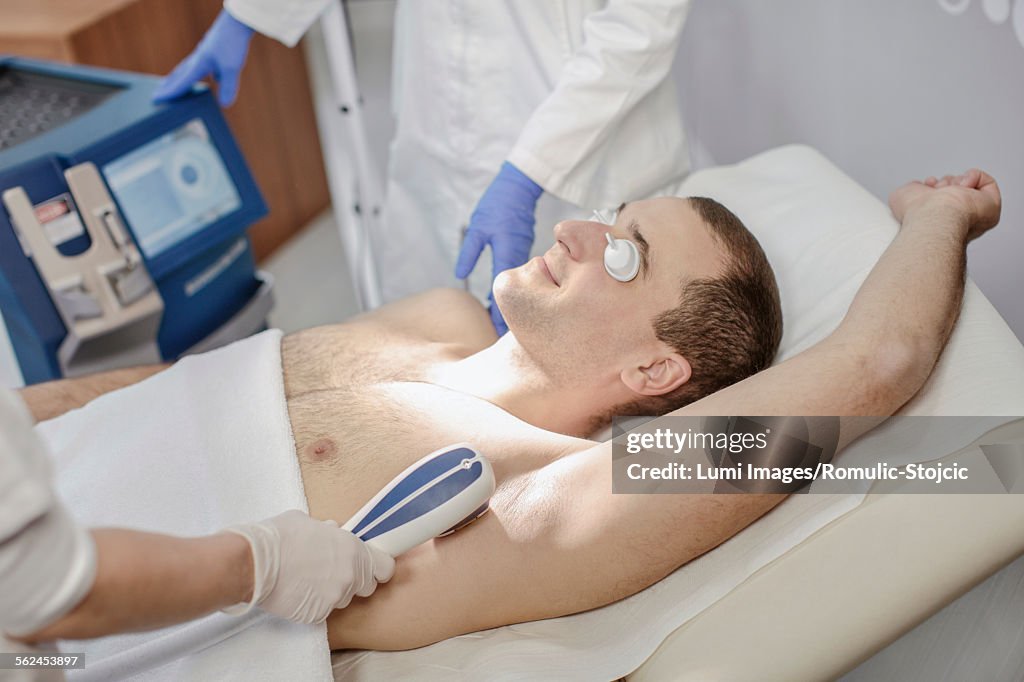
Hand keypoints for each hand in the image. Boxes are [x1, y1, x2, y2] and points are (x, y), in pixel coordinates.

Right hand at [152, 10, 253, 106]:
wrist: (237, 20)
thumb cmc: (232, 42)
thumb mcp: (232, 68)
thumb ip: (228, 87)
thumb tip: (225, 104)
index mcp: (199, 63)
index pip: (182, 82)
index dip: (170, 93)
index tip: (156, 99)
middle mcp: (198, 57)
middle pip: (179, 73)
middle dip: (169, 84)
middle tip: (158, 92)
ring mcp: (205, 51)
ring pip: (188, 67)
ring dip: (180, 76)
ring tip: (175, 82)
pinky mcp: (214, 48)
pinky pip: (202, 63)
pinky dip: (199, 70)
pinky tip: (214, 75)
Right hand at [224, 510, 394, 623]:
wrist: (254, 564)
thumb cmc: (279, 538)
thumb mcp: (308, 523)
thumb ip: (328, 531)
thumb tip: (332, 532)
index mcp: (353, 550)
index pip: (385, 568)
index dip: (377, 568)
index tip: (369, 567)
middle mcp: (350, 576)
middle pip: (365, 587)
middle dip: (353, 581)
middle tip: (331, 572)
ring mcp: (335, 597)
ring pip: (342, 600)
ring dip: (332, 592)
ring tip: (308, 580)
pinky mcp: (317, 615)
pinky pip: (322, 611)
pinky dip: (313, 605)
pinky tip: (298, 592)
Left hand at [455, 162, 543, 334]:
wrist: (519, 186)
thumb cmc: (498, 202)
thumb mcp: (478, 228)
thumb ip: (469, 253)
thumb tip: (460, 275)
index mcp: (508, 252)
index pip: (503, 291)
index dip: (499, 314)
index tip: (493, 332)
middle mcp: (520, 256)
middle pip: (516, 295)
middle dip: (508, 317)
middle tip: (498, 337)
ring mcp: (524, 254)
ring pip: (519, 287)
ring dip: (512, 304)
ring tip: (502, 324)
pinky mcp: (524, 249)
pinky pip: (520, 276)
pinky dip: (515, 289)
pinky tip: (507, 299)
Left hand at [889, 168, 1000, 241]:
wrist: (934, 218)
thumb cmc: (915, 215)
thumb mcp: (899, 199)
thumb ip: (908, 191)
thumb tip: (917, 187)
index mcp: (938, 222)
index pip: (940, 200)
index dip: (935, 186)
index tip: (928, 184)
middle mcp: (957, 219)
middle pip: (955, 190)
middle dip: (944, 184)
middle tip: (938, 190)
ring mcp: (975, 213)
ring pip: (968, 185)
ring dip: (954, 181)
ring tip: (948, 191)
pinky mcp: (991, 204)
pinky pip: (986, 181)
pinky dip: (972, 177)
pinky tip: (962, 187)